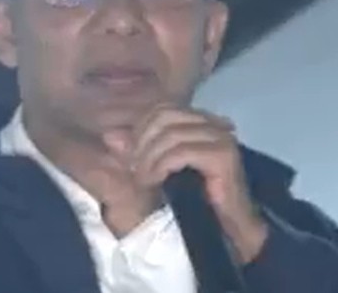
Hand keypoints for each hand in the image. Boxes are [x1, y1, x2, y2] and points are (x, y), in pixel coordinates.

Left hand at [104, 104, 267, 262]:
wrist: (227, 227)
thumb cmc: (193, 200)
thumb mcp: (156, 172)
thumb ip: (135, 152)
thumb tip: (110, 136)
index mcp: (199, 122)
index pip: (161, 109)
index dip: (140, 129)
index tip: (130, 157)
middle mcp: (212, 123)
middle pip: (164, 117)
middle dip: (142, 143)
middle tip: (134, 170)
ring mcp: (220, 137)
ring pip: (171, 135)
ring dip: (150, 158)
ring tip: (143, 179)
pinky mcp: (223, 155)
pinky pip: (181, 152)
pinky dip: (162, 166)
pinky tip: (155, 181)